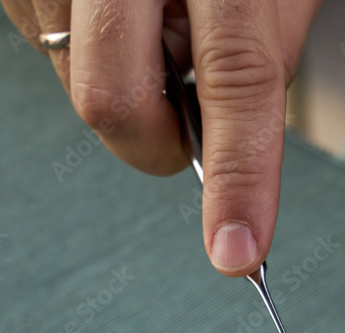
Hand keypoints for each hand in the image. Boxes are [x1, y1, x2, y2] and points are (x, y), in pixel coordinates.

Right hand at [3, 0, 322, 275]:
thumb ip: (261, 58)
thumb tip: (220, 148)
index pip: (237, 77)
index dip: (241, 177)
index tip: (237, 254)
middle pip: (113, 99)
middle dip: (154, 138)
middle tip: (181, 107)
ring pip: (72, 77)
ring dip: (121, 74)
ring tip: (147, 6)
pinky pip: (40, 37)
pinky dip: (84, 39)